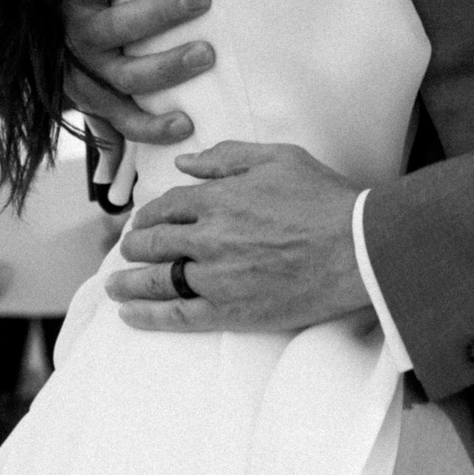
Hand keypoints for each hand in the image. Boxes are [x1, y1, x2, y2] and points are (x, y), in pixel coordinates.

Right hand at [61, 0, 215, 148]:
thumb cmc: (103, 3)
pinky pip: (125, 122)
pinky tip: (186, 123)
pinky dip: (154, 126)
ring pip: (127, 75)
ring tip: (206, 54)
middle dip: (162, 11)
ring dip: (168, 66)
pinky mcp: (97, 107)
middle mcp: (78, 35)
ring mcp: (86, 75)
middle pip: (117, 26)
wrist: (60, 51)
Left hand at [104, 142, 367, 333]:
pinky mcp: (231, 311)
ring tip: (115, 285)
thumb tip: (185, 163)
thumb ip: (227, 158)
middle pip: (154, 243)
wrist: (358, 249)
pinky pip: (178, 316)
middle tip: (129, 250)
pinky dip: (148, 316)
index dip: (150, 215)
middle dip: (135, 246)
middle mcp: (209, 238)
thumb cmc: (325, 200)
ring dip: (128, 282)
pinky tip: (130, 315)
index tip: (144, 222)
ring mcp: (217, 277)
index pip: (167, 207)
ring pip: (158, 281)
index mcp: (217, 199)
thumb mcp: (278, 158)